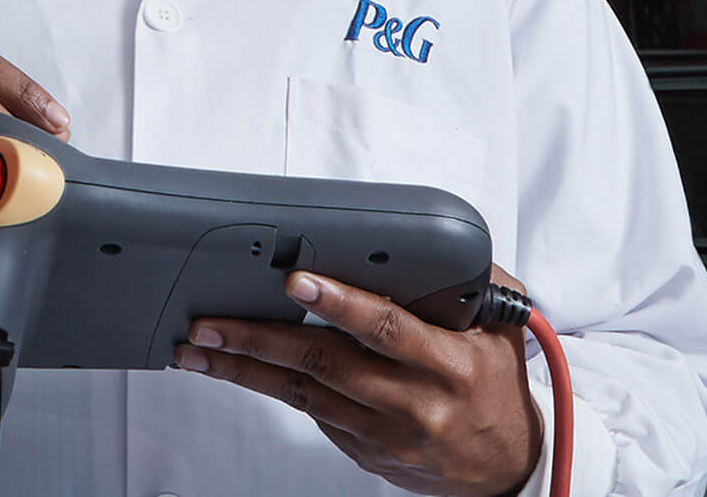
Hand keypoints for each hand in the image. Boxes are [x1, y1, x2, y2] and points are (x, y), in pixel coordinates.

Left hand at [175, 266, 542, 496]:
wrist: (508, 468)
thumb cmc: (496, 387)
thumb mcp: (500, 332)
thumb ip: (472, 282)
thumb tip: (429, 238)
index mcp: (449, 365)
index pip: (386, 328)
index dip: (338, 303)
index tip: (294, 281)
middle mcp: (414, 402)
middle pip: (325, 364)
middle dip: (259, 339)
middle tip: (209, 322)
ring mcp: (386, 434)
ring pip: (304, 394)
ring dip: (244, 369)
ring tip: (198, 348)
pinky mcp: (365, 452)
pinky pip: (313, 413)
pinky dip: (272, 387)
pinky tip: (235, 367)